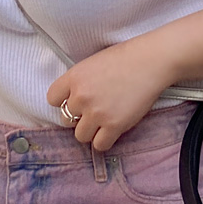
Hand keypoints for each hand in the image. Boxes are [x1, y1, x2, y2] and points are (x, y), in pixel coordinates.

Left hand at [46, 38, 176, 151]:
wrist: (151, 62)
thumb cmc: (126, 58)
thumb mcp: (93, 63)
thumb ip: (79, 81)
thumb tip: (73, 99)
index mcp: (74, 77)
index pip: (52, 99)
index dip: (63, 101)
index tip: (75, 101)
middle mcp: (81, 96)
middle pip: (66, 119)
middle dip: (79, 117)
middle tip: (95, 110)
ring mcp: (97, 113)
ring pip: (80, 136)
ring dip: (91, 130)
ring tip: (103, 120)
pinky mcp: (114, 126)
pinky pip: (99, 145)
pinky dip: (104, 140)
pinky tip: (112, 129)